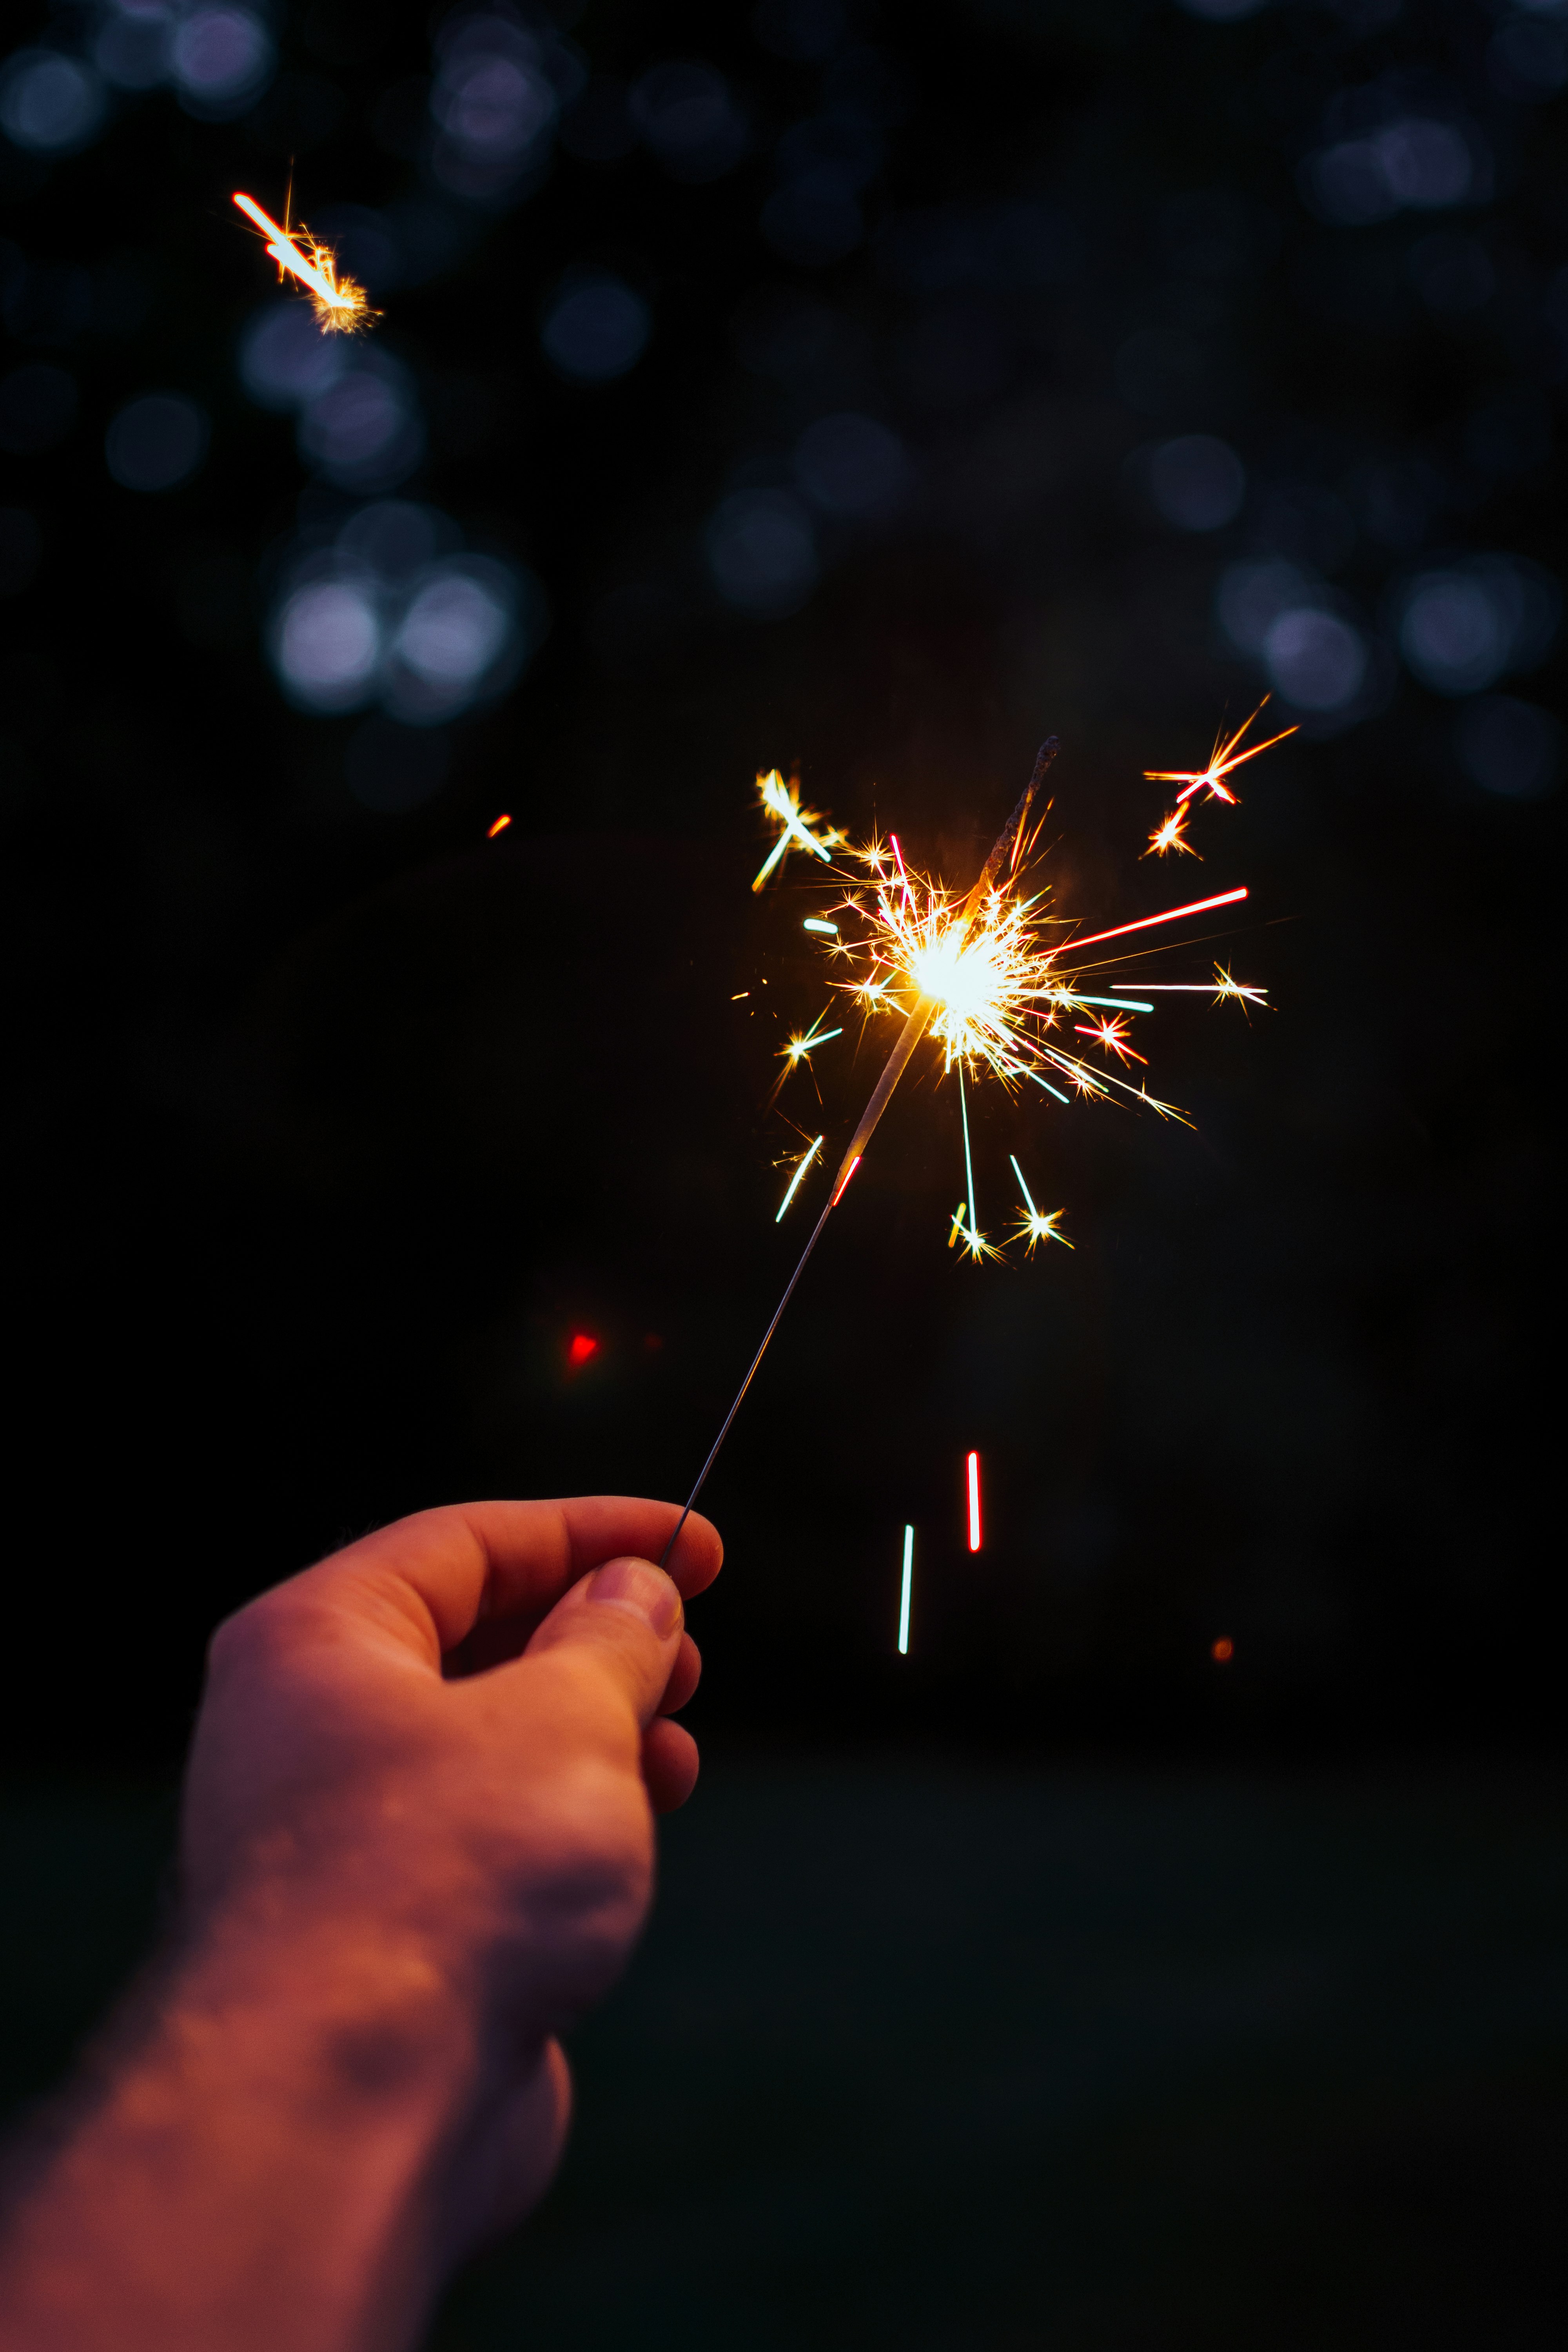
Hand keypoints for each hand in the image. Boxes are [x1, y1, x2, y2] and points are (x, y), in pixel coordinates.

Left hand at [179, 1497, 721, 2250]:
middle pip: (473, 1642)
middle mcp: (309, 1732)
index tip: (696, 1546)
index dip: (593, 1531)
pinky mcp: (385, 1939)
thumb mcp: (563, 1717)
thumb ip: (610, 1641)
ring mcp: (342, 1842)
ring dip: (594, 1735)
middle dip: (594, 1636)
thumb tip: (633, 1594)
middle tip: (688, 1648)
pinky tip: (637, 1827)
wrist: (350, 2108)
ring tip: (678, 1743)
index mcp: (317, 1642)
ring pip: (487, 1749)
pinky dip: (567, 1823)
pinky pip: (487, 1843)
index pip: (468, 1542)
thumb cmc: (440, 1881)